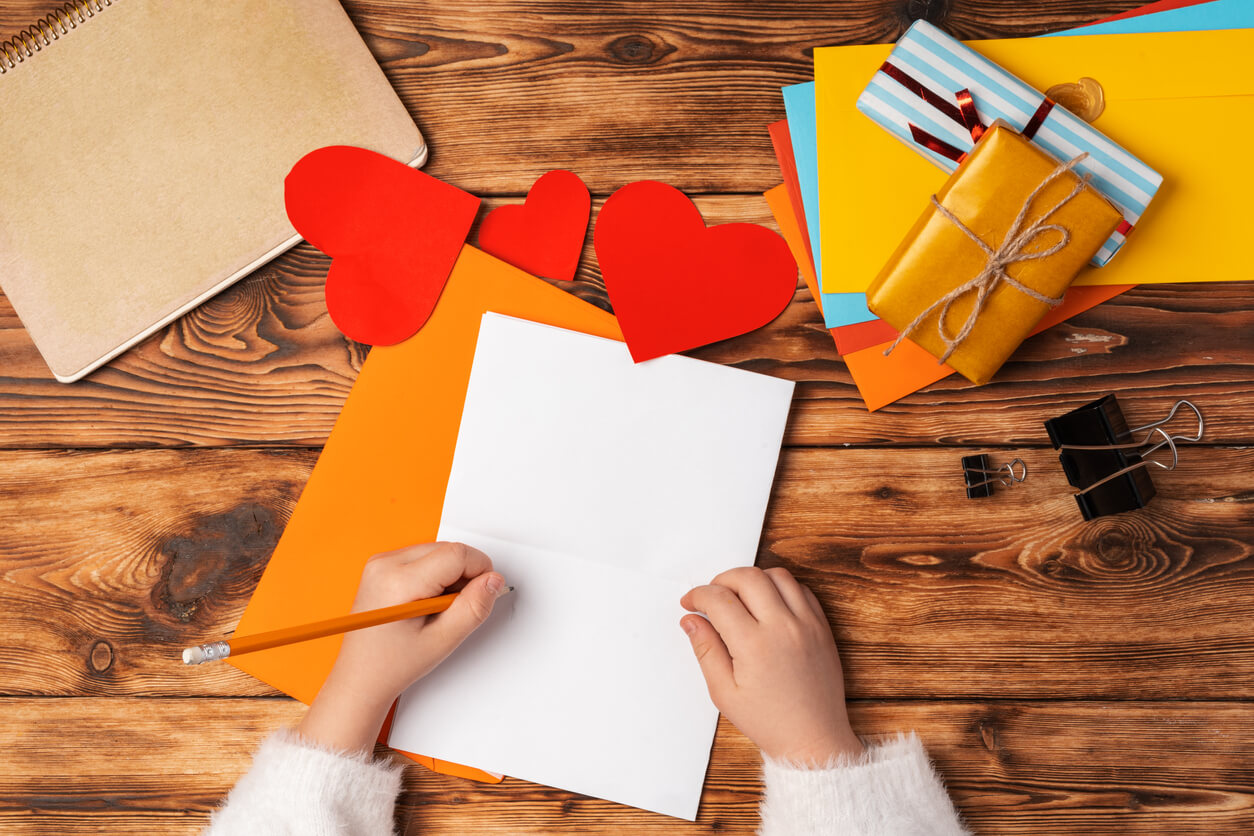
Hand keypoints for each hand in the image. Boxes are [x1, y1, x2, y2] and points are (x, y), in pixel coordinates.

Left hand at [298, 542, 505, 752]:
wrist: (360, 676)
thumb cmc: (392, 664)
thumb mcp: (442, 640)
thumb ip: (473, 607)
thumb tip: (493, 580)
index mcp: (398, 582)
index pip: (456, 554)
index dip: (480, 570)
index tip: (482, 593)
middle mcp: (384, 564)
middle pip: (447, 549)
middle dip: (464, 575)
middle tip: (454, 610)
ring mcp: (379, 563)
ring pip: (437, 551)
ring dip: (449, 575)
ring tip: (437, 610)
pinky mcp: (380, 565)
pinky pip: (423, 556)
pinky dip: (435, 575)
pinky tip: (426, 602)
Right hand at [680, 567, 862, 764]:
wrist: (813, 738)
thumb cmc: (769, 721)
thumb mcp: (724, 692)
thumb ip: (705, 650)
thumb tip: (691, 620)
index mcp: (754, 645)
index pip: (718, 599)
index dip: (697, 596)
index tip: (690, 604)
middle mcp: (783, 627)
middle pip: (747, 577)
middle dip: (722, 580)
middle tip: (712, 597)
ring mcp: (806, 624)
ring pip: (777, 575)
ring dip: (753, 579)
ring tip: (740, 598)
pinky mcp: (822, 627)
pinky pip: (801, 589)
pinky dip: (780, 588)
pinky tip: (768, 605)